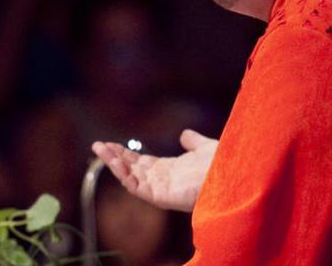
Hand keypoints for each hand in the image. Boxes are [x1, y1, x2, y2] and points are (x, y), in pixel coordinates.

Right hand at [91, 129, 217, 212]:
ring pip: (130, 178)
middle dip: (114, 157)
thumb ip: (194, 142)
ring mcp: (161, 190)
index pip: (141, 163)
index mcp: (170, 171)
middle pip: (132, 169)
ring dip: (114, 164)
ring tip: (100, 150)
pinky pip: (137, 188)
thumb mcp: (205, 147)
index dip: (125, 154)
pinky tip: (115, 163)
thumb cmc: (224, 164)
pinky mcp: (161, 197)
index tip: (110, 144)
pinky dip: (124, 176)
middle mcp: (163, 182)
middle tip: (97, 145)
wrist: (234, 173)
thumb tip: (185, 134)